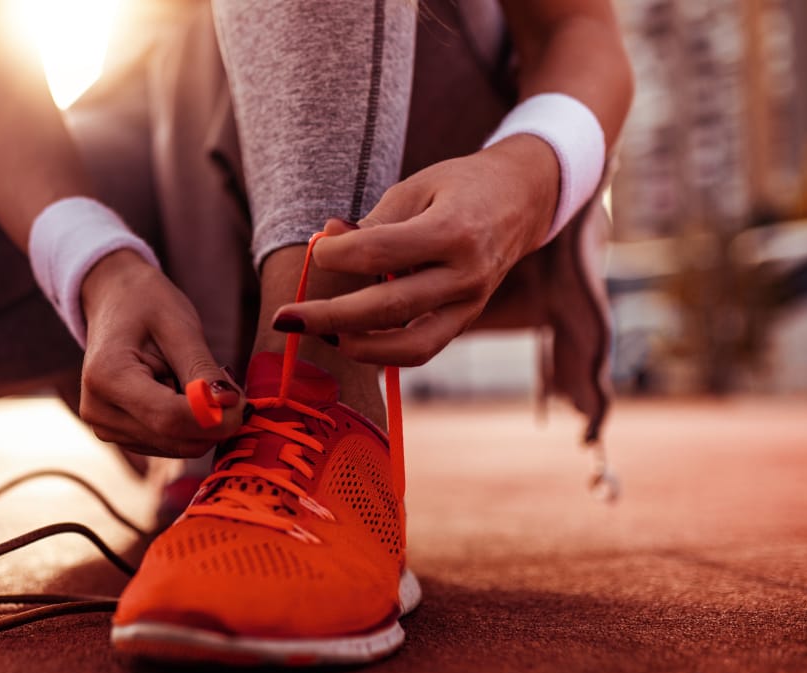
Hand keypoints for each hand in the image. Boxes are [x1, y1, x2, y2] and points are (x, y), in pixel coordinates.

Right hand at [79, 250, 244, 457]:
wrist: (114, 301)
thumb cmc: (146, 304)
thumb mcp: (179, 327)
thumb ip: (202, 370)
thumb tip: (231, 407)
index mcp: (107, 378)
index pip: (169, 418)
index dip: (214, 418)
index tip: (244, 401)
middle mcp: (98, 412)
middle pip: (174, 439)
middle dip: (213, 420)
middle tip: (227, 383)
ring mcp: (106, 428)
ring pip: (178, 446)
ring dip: (201, 421)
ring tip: (191, 377)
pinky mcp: (121, 436)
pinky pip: (171, 444)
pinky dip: (189, 424)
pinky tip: (180, 391)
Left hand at [273, 134, 561, 365]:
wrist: (522, 199)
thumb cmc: (459, 187)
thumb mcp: (416, 188)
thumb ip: (371, 222)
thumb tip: (324, 243)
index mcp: (454, 230)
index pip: (381, 252)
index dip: (337, 256)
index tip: (315, 251)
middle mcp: (467, 274)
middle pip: (389, 306)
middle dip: (329, 316)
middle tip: (283, 317)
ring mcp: (470, 304)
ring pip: (409, 345)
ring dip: (356, 345)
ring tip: (317, 333)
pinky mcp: (466, 320)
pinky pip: (422, 350)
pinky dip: (382, 352)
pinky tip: (348, 339)